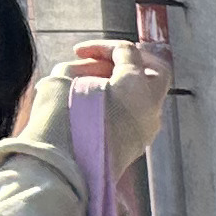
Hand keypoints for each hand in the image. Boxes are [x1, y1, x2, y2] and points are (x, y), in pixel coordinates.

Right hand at [16, 40, 167, 173]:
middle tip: (103, 60)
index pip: (128, 52)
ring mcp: (149, 128)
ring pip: (148, 95)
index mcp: (136, 86)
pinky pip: (139, 114)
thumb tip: (88, 70)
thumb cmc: (59, 119)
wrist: (64, 168)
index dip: (102, 47)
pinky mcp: (140, 144)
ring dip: (124, 83)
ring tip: (90, 84)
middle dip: (131, 61)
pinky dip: (122, 102)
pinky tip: (95, 104)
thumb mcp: (63, 80)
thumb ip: (80, 68)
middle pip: (156, 72)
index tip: (78, 52)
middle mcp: (151, 107)